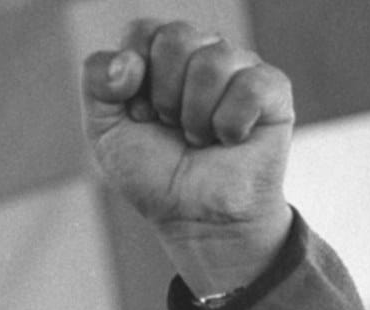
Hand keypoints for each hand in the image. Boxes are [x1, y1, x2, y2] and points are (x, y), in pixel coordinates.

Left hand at [82, 20, 294, 294]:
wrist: (194, 218)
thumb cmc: (153, 174)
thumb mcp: (105, 132)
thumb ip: (96, 83)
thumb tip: (128, 62)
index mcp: (161, 57)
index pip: (142, 31)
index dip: (133, 78)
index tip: (139, 116)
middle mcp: (201, 53)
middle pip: (176, 38)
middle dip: (164, 97)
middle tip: (171, 128)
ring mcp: (239, 67)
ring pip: (212, 60)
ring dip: (195, 117)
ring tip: (199, 138)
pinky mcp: (273, 89)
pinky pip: (249, 85)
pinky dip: (230, 125)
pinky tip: (229, 140)